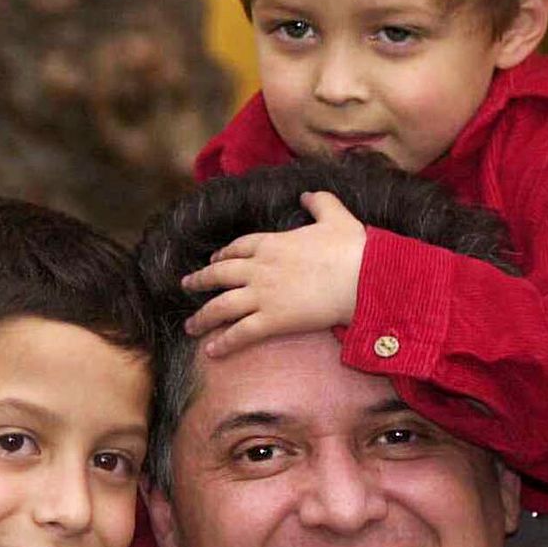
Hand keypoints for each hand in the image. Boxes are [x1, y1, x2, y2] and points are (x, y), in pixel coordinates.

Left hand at [179, 190, 366, 356]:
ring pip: (222, 306)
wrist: (362, 277)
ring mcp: (263, 295)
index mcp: (272, 243)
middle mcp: (260, 268)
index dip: (223, 255)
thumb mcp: (336, 216)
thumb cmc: (353, 248)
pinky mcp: (272, 320)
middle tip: (186, 286)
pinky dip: (224, 343)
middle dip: (200, 281)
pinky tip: (212, 352)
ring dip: (203, 317)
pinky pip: (241, 333)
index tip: (213, 260)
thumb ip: (320, 202)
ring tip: (190, 326)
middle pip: (220, 274)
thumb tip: (307, 194)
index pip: (238, 248)